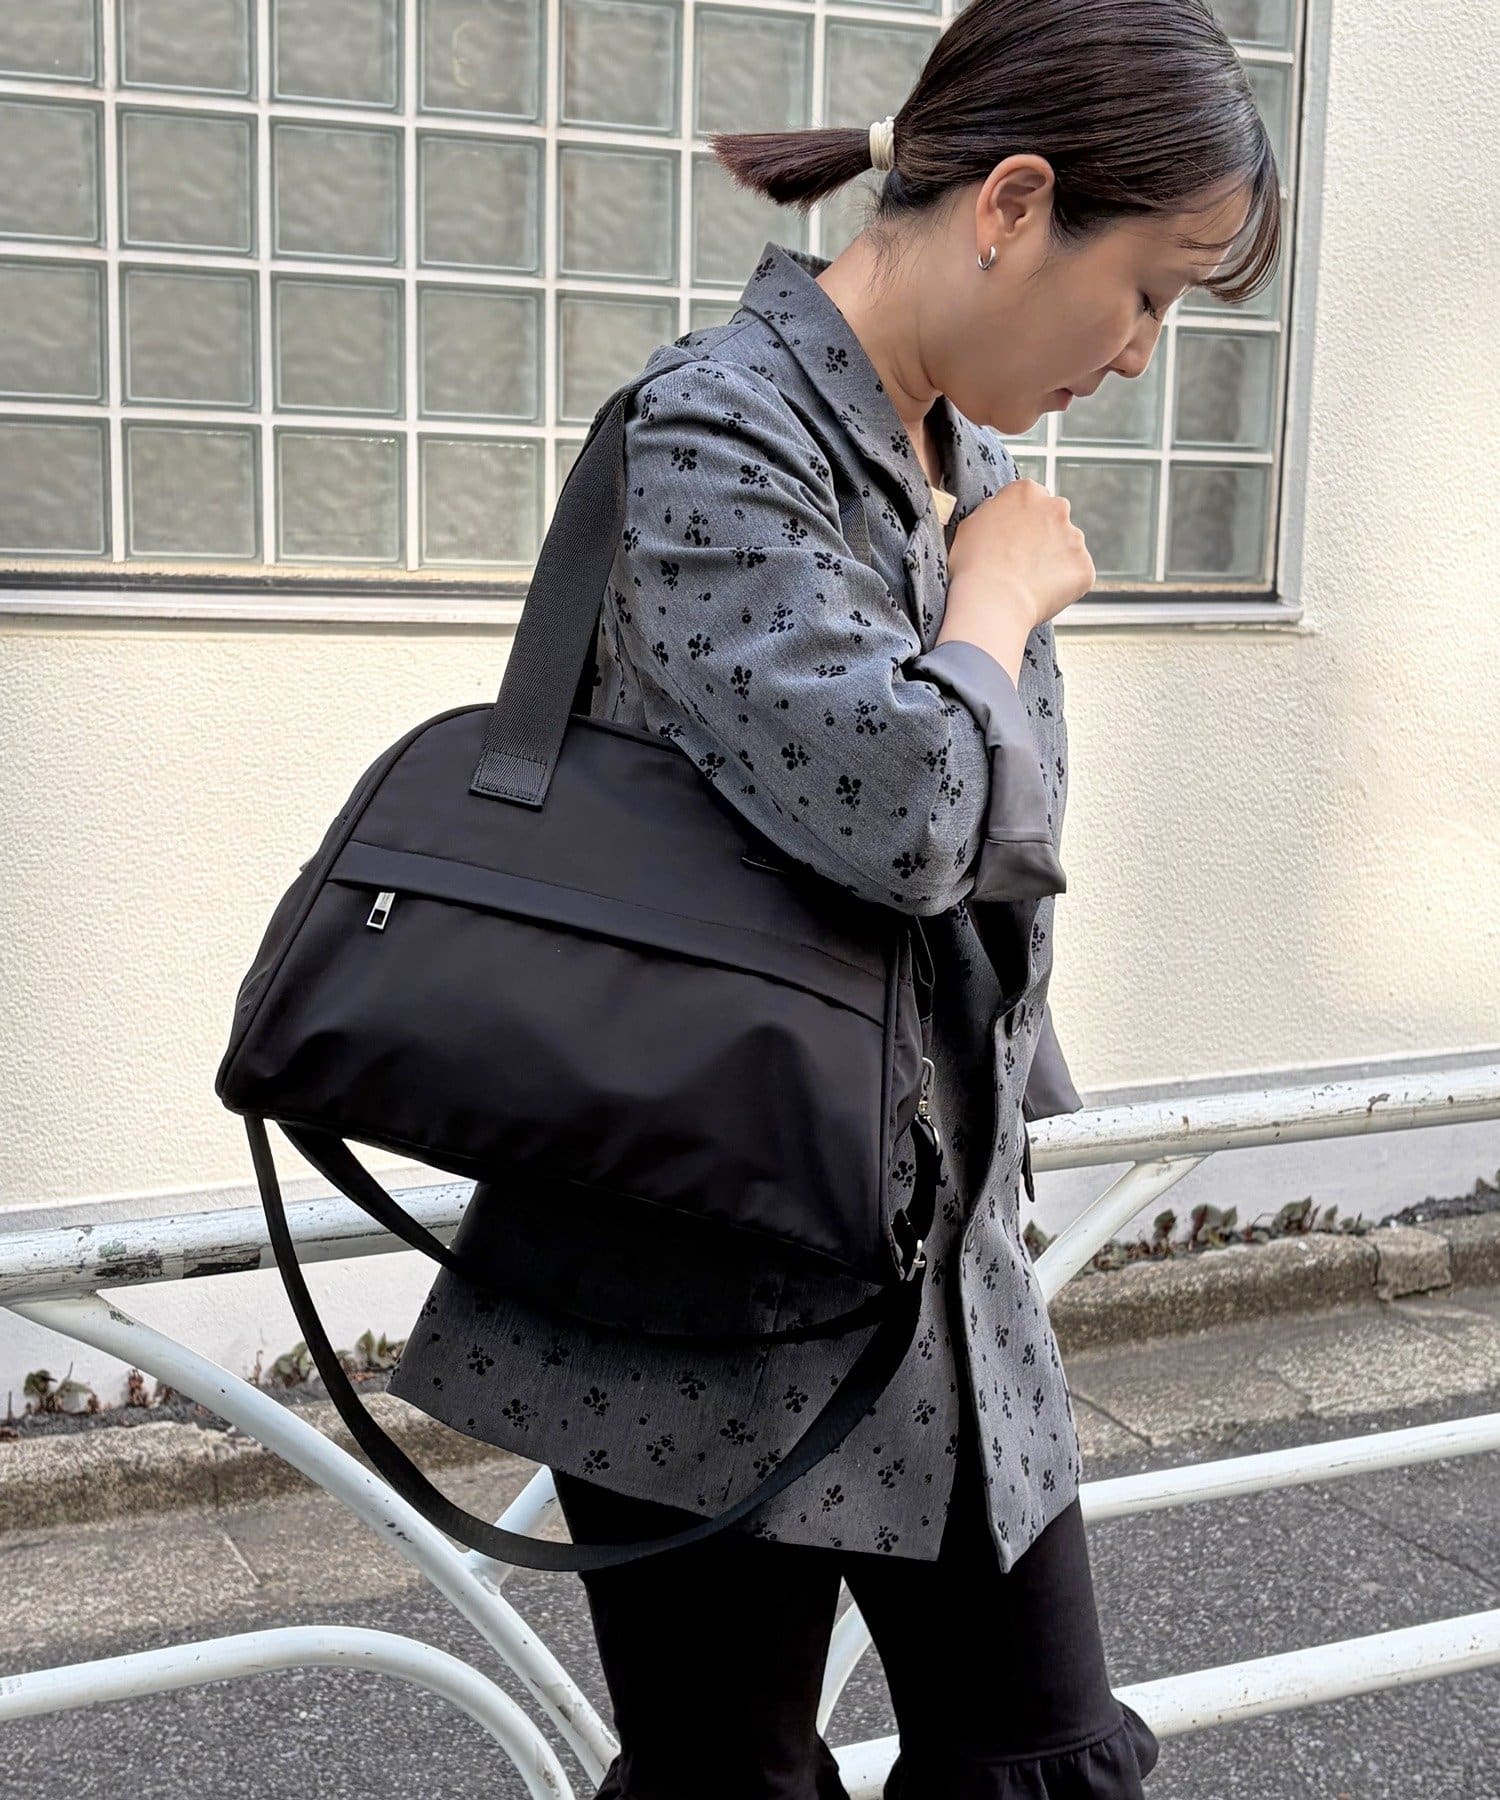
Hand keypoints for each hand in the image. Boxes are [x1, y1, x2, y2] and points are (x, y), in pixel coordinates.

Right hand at [942, 479, 1095, 644]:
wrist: (992, 602)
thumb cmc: (974, 566)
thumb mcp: (970, 524)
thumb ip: (993, 511)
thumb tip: (1002, 513)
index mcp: (1027, 492)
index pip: (1030, 498)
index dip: (1021, 520)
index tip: (1012, 538)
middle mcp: (1056, 507)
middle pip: (1054, 519)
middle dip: (1043, 536)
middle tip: (1021, 562)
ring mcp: (1075, 538)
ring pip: (1067, 548)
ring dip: (1054, 560)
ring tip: (1028, 583)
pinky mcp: (1084, 567)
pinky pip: (1076, 575)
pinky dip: (1064, 585)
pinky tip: (1041, 594)